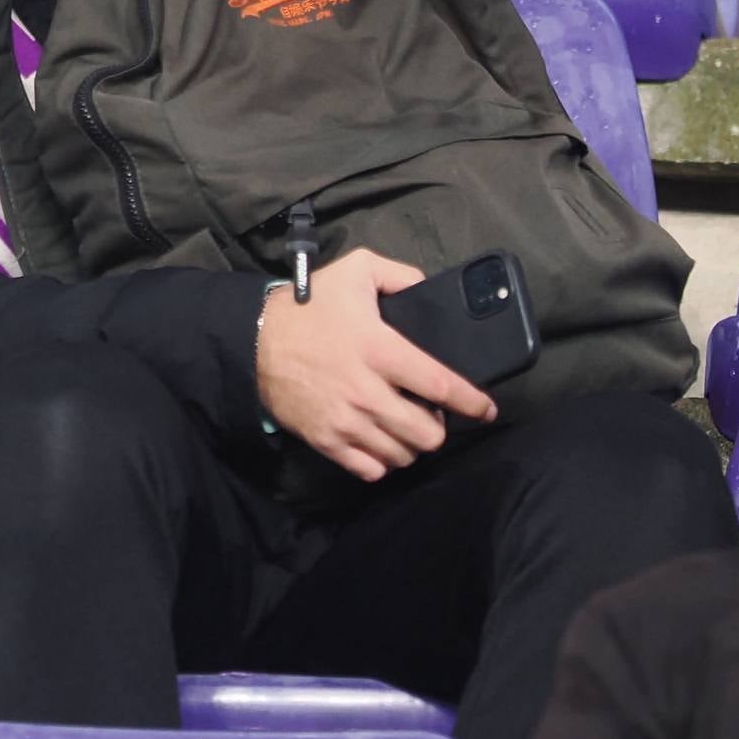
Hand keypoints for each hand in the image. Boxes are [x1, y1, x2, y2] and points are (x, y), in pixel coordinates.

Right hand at [255, 249, 494, 481]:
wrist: (253, 340)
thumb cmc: (309, 306)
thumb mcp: (357, 269)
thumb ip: (401, 275)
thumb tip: (428, 291)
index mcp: (381, 349)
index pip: (441, 386)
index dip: (472, 402)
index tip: (486, 409)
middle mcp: (368, 392)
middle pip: (426, 433)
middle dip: (438, 427)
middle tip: (431, 414)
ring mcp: (346, 421)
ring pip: (401, 455)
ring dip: (411, 446)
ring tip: (406, 430)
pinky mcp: (326, 440)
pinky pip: (369, 469)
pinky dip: (382, 462)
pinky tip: (380, 445)